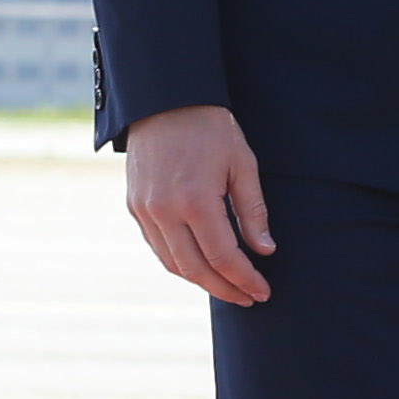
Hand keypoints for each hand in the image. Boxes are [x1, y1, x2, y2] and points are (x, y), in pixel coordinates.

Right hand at [123, 103, 275, 305]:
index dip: (244, 279)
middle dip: (225, 289)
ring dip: (202, 281)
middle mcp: (164, 210)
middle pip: (195, 269)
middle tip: (249, 298)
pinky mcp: (134, 206)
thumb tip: (264, 251)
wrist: (164, 100)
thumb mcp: (243, 165)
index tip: (263, 292)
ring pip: (173, 263)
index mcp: (194, 200)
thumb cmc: (211, 129)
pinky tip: (201, 267)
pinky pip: (158, 247)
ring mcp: (144, 210)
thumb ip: (253, 211)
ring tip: (229, 287)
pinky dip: (180, 263)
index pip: (222, 257)